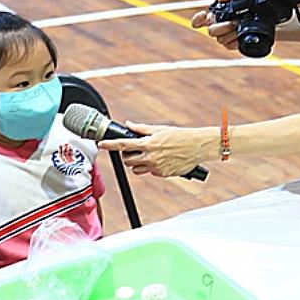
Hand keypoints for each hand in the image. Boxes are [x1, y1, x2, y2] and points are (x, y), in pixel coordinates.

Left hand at [98, 122, 217, 176]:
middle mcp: (150, 156)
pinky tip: (161, 160)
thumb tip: (129, 126)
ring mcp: (156, 167)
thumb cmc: (181, 136)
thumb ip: (142, 129)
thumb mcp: (160, 129)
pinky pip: (150, 172)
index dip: (110, 145)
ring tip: (148, 155)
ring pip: (136, 169)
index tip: (101, 144)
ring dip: (138, 163)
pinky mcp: (162, 174)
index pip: (123, 145)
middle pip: (127, 160)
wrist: (198, 147)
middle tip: (134, 150)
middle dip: (127, 156)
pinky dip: (152, 167)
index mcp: (148, 143)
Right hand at [190, 0, 238, 50]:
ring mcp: (222, 37)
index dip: (197, 19)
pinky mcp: (230, 44)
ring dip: (231, 33)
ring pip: (221, 39)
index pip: (198, 21)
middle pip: (211, 31)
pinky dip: (235, 41)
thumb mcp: (235, 1)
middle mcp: (215, 28)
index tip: (203, 14)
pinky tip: (240, 35)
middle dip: (223, 27)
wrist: (253, 19)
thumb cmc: (241, 10)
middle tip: (234, 22)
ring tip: (240, 26)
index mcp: (212, 18)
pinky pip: (230, 46)